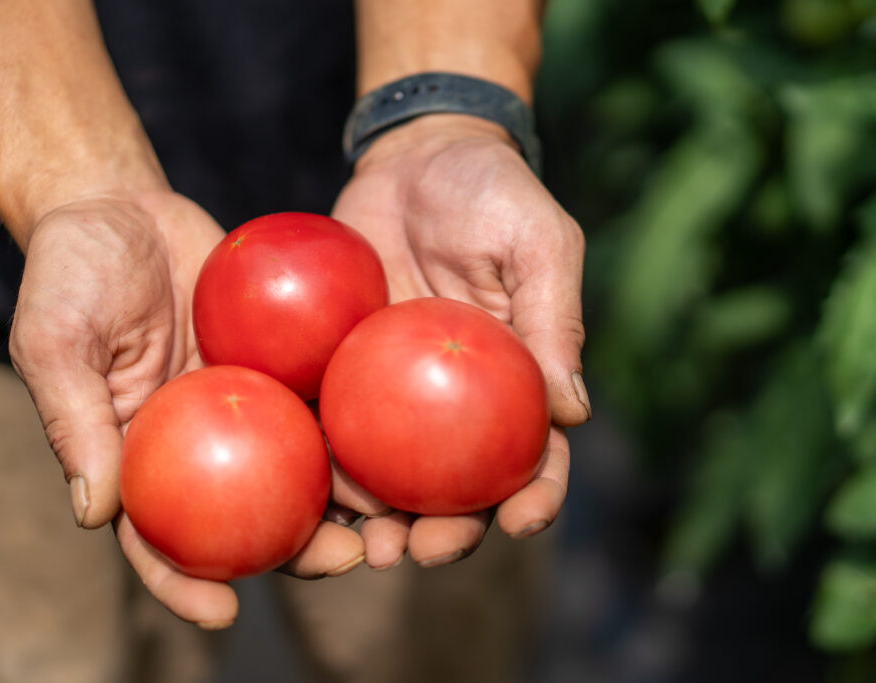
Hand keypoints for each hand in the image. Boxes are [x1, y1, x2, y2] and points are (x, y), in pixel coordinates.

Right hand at [9, 191, 365, 627]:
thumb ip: (76, 419)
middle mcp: (203, 444)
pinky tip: (399, 432)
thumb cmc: (74, 272)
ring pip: (302, 468)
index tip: (223, 614)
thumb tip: (97, 511)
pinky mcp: (287, 365)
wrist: (126, 209)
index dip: (185, 583)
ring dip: (347, 498)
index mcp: (142, 454)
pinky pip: (324, 398)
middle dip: (298, 551)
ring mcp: (251, 407)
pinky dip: (357, 422)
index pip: (158, 537)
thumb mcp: (56, 338)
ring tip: (392, 514)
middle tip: (347, 560)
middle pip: (251, 516)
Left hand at [332, 114, 589, 568]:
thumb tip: (572, 414)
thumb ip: (554, 321)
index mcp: (518, 381)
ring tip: (358, 545)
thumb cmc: (493, 192)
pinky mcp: (343, 370)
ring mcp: (397, 393)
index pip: (536, 456)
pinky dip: (321, 462)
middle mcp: (459, 402)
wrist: (416, 154)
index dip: (535, 498)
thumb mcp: (540, 243)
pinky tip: (303, 488)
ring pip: (392, 475)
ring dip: (379, 520)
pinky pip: (331, 422)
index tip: (522, 523)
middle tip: (418, 552)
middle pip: (459, 486)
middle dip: (446, 532)